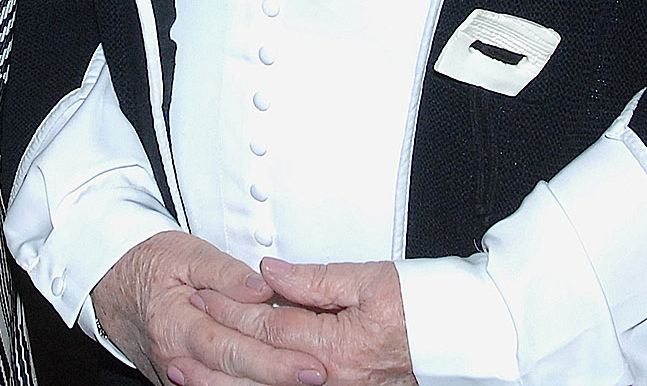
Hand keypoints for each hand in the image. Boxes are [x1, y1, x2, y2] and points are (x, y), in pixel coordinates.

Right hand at [91, 231, 327, 385]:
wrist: (111, 278)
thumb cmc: (150, 261)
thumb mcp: (186, 253)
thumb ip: (224, 273)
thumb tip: (261, 287)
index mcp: (177, 325)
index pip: (234, 349)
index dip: (275, 360)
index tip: (311, 363)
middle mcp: (176, 358)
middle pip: (234, 378)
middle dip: (278, 380)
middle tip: (319, 376)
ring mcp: (176, 374)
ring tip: (298, 382)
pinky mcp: (180, 379)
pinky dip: (240, 384)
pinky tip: (266, 383)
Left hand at [182, 259, 414, 385]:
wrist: (461, 337)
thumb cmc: (420, 304)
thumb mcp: (367, 278)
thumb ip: (313, 279)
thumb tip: (268, 272)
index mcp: (336, 345)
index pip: (269, 324)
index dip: (232, 309)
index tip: (202, 295)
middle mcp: (333, 379)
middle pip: (262, 363)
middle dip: (220, 349)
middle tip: (184, 335)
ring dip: (229, 382)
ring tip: (189, 373)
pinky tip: (235, 383)